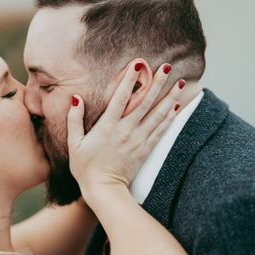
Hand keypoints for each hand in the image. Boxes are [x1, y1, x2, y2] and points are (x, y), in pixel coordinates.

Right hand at [67, 61, 184, 199]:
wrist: (104, 190)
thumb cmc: (85, 168)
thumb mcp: (74, 144)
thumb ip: (74, 120)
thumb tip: (76, 98)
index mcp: (107, 127)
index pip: (120, 98)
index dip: (129, 79)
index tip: (137, 63)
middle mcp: (126, 131)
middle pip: (145, 102)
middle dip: (157, 83)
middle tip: (168, 67)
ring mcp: (138, 140)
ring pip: (157, 115)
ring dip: (170, 97)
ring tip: (180, 82)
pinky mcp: (145, 150)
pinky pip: (161, 130)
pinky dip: (170, 117)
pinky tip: (177, 105)